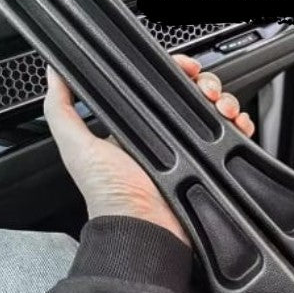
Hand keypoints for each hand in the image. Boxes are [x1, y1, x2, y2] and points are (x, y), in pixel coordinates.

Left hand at [44, 55, 254, 245]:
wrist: (143, 227)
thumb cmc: (109, 193)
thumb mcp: (77, 147)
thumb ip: (61, 110)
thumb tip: (53, 74)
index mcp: (135, 127)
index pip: (158, 88)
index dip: (172, 72)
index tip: (182, 65)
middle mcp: (164, 136)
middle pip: (190, 95)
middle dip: (203, 82)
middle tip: (204, 87)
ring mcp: (188, 150)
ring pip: (214, 110)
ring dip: (223, 99)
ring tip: (220, 104)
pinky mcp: (208, 163)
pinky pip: (230, 136)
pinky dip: (240, 124)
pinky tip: (236, 122)